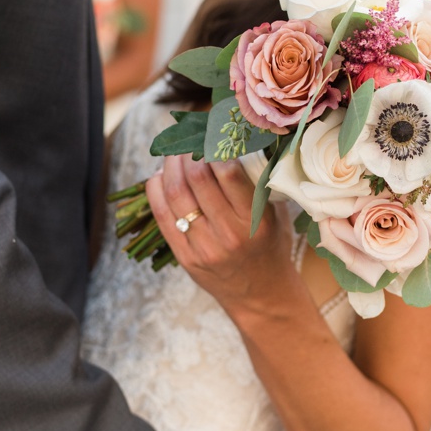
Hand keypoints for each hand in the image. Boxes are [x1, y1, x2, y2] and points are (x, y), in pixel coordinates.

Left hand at [146, 152, 300, 316]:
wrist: (262, 295)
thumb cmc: (270, 245)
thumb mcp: (275, 214)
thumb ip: (258, 181)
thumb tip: (235, 137)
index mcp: (255, 220)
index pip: (228, 173)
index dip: (215, 147)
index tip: (211, 135)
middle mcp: (229, 234)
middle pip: (196, 179)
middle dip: (188, 152)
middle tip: (187, 140)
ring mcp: (204, 247)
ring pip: (175, 194)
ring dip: (169, 166)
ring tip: (173, 155)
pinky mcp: (185, 257)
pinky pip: (162, 215)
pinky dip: (155, 189)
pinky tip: (159, 177)